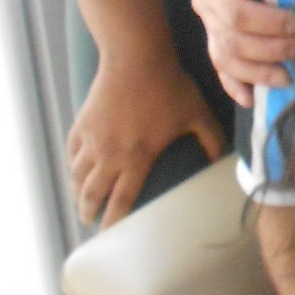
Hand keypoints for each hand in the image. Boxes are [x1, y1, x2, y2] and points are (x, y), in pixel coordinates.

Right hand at [67, 53, 223, 226]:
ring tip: (82, 200)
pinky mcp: (82, 124)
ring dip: (78, 192)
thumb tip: (223, 159)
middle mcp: (109, 154)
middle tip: (92, 220)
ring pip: (77, 176)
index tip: (110, 236)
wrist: (137, 58)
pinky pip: (71, 153)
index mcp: (137, 158)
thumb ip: (212, 139)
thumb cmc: (170, 86)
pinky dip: (72, 166)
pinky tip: (76, 170)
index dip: (113, 222)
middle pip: (92, 194)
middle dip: (89, 212)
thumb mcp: (198, 114)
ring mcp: (92, 139)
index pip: (121, 201)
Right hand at [191, 0, 294, 106]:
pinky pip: (222, 67)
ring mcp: (211, 22)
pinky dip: (236, 85)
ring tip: (289, 77)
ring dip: (258, 73)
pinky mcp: (221, 33)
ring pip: (227, 60)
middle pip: (233, 42)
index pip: (236, 14)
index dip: (269, 24)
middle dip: (271, 50)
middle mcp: (205, 4)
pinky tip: (252, 98)